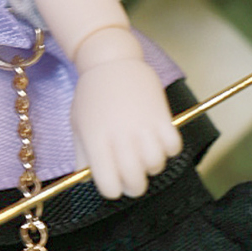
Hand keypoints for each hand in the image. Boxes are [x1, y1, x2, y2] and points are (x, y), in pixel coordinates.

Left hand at [70, 49, 181, 199]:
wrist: (111, 61)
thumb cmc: (92, 95)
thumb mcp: (78, 125)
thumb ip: (82, 155)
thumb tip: (85, 181)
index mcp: (96, 141)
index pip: (109, 186)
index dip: (112, 189)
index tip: (113, 182)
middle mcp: (119, 137)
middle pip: (136, 183)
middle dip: (134, 186)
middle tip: (132, 176)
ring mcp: (142, 127)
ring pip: (156, 166)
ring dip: (152, 165)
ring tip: (145, 153)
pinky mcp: (162, 116)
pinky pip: (174, 148)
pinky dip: (168, 149)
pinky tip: (158, 139)